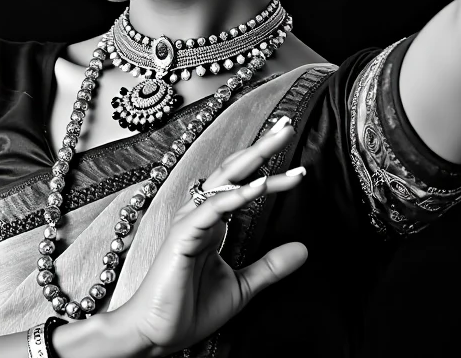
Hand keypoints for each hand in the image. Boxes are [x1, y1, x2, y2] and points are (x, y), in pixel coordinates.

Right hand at [108, 118, 307, 356]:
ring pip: (225, 182)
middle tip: (287, 125)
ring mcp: (190, 222)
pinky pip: (213, 209)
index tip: (300, 168)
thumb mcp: (242, 287)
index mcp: (212, 223)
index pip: (243, 187)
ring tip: (281, 142)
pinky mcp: (183, 236)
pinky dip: (237, 195)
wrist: (157, 335)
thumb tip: (303, 249)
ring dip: (255, 160)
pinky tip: (260, 185)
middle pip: (233, 171)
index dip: (270, 172)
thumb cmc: (189, 310)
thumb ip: (269, 267)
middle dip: (261, 147)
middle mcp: (200, 215)